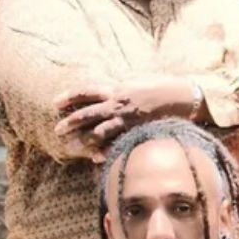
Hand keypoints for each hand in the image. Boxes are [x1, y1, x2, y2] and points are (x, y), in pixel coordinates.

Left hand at [53, 77, 196, 153]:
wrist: (183, 95)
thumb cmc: (161, 86)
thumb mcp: (136, 80)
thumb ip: (120, 84)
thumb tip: (108, 86)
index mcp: (117, 88)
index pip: (87, 91)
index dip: (70, 96)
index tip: (55, 102)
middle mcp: (119, 103)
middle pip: (88, 113)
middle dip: (71, 122)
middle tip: (57, 130)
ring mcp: (128, 119)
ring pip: (99, 131)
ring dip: (83, 140)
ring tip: (70, 148)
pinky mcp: (138, 130)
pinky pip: (118, 142)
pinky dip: (106, 151)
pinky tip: (96, 158)